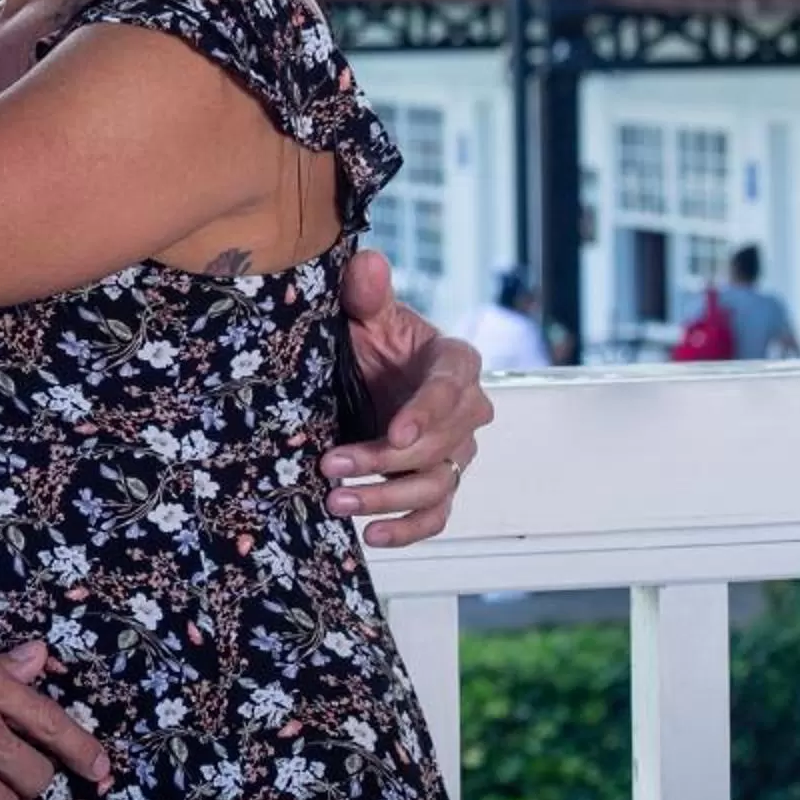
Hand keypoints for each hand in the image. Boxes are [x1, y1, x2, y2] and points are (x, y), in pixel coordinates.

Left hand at [326, 246, 491, 547]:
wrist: (367, 368)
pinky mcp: (438, 480)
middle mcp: (466, 411)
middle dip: (385, 461)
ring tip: (340, 502)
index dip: (426, 414)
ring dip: (388, 498)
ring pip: (436, 484)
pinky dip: (409, 529)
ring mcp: (454, 450)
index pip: (450, 390)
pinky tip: (373, 535)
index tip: (395, 432)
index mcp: (455, 364)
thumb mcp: (367, 312)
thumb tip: (367, 264)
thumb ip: (367, 293)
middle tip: (333, 466)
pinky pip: (436, 514)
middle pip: (439, 446)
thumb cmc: (373, 337)